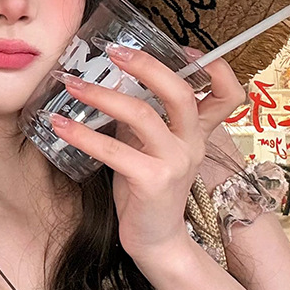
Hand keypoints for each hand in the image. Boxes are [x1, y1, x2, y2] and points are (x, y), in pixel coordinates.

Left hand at [48, 45, 244, 264]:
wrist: (155, 240)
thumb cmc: (146, 189)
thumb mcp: (148, 147)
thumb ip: (141, 118)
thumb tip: (111, 80)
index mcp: (196, 132)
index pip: (228, 94)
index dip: (213, 67)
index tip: (179, 49)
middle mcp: (192, 144)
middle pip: (181, 93)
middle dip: (146, 65)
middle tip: (113, 51)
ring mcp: (176, 163)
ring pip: (143, 115)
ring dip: (102, 95)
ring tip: (72, 84)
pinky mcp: (152, 182)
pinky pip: (115, 150)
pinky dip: (83, 134)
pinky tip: (61, 125)